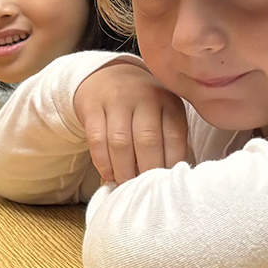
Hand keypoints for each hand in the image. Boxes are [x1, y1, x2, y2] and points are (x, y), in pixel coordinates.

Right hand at [72, 62, 190, 184]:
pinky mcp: (93, 106)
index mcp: (169, 101)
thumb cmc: (143, 107)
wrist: (109, 76)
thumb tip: (170, 179)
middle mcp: (145, 97)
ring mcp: (117, 100)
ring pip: (120, 142)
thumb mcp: (164, 113)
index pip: (174, 137)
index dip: (170, 165)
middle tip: (144, 191)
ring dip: (123, 170)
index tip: (165, 185)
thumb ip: (170, 139)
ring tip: (125, 186)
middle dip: (146, 171)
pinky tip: (108, 174)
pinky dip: (103, 162)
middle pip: (147, 141)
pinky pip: (97, 139)